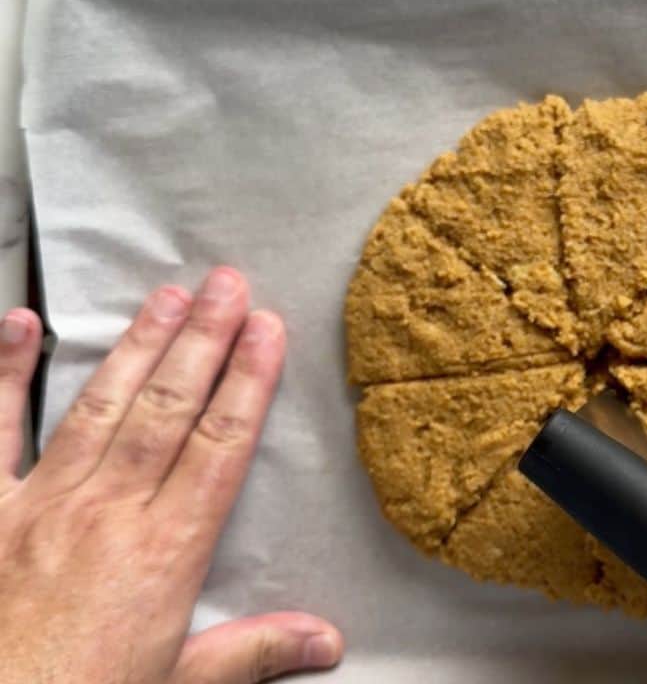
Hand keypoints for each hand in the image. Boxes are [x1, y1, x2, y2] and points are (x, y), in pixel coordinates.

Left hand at [0, 268, 342, 683]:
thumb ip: (253, 651)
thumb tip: (329, 639)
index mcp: (164, 552)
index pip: (220, 446)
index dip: (248, 381)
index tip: (267, 331)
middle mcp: (107, 513)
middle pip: (168, 410)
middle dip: (203, 341)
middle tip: (226, 284)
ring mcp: (39, 504)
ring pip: (99, 406)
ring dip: (138, 346)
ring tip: (167, 296)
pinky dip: (3, 373)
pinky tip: (20, 325)